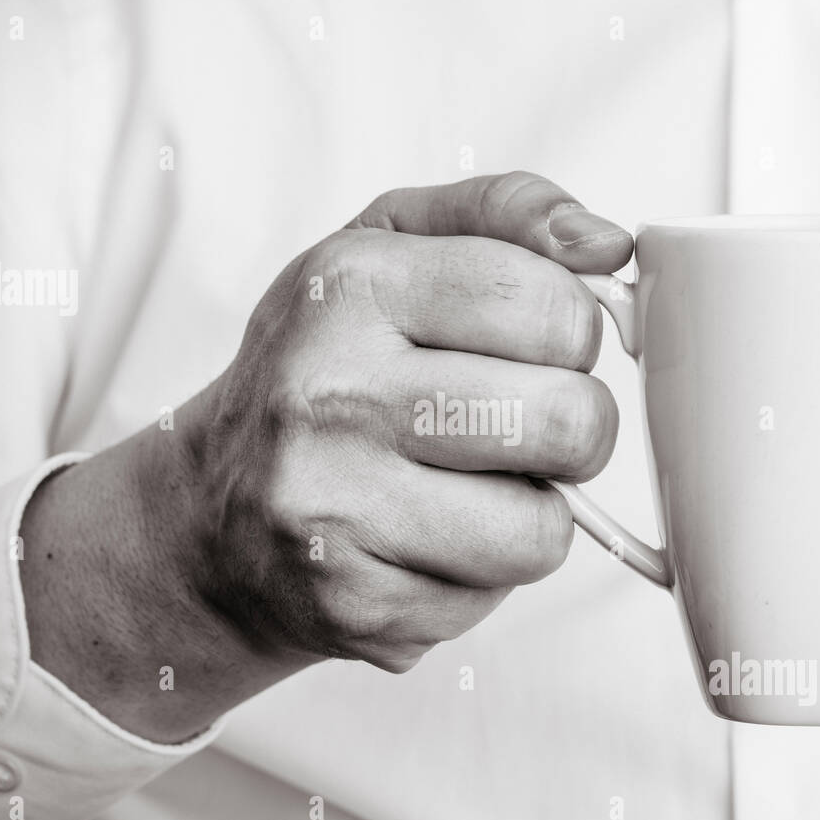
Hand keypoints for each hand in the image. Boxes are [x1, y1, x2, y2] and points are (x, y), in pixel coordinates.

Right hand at [21, 172, 631, 740]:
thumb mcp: (389, 250)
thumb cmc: (323, 371)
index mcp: (349, 287)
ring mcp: (335, 510)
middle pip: (569, 420)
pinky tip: (418, 542)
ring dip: (529, 511)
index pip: (555, 307)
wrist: (211, 514)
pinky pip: (493, 596)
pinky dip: (478, 572)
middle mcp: (330, 396)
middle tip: (517, 425)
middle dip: (573, 428)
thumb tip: (609, 243)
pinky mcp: (354, 605)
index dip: (571, 334)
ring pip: (544, 528)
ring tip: (464, 487)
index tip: (528, 346)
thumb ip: (507, 214)